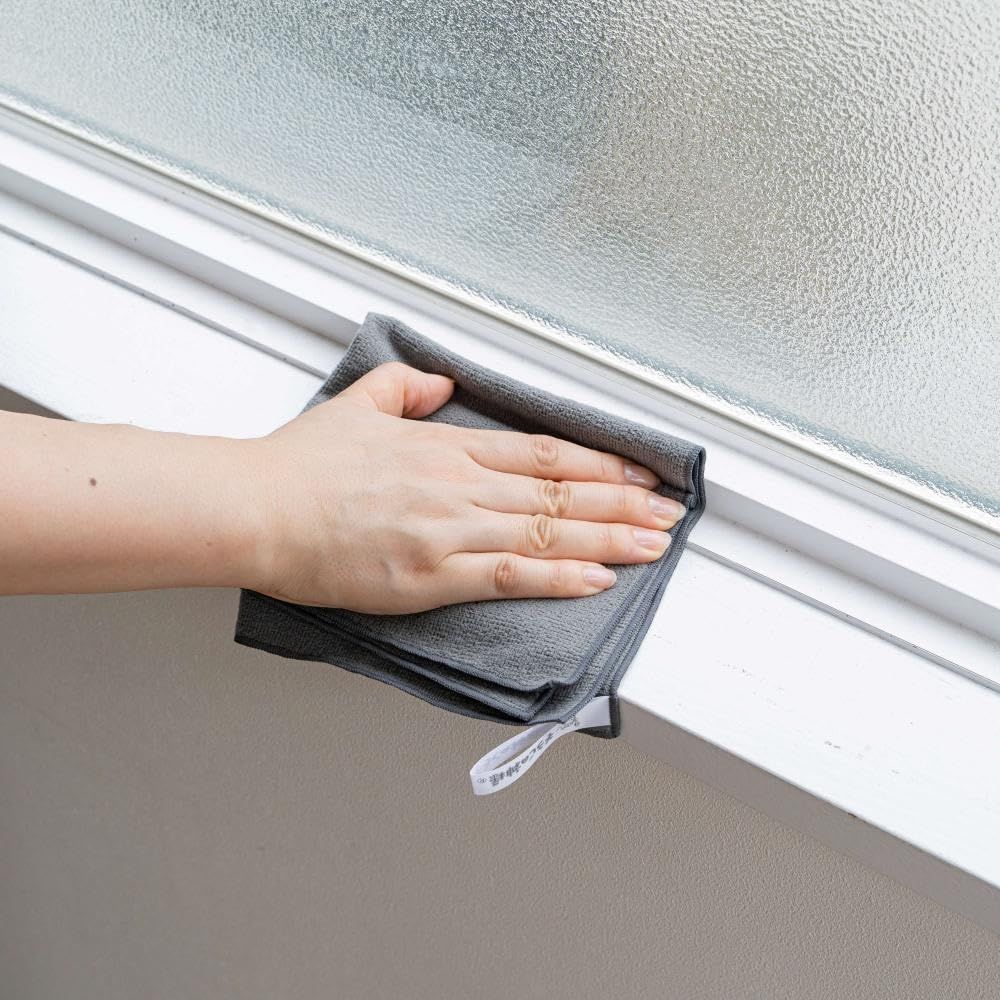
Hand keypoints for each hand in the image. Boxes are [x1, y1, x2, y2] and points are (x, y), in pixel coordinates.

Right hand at [250, 362, 685, 612]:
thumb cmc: (300, 466)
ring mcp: (450, 531)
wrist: (256, 508)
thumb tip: (444, 380)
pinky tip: (598, 578)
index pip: (543, 454)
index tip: (639, 473)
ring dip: (609, 538)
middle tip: (670, 513)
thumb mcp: (358, 404)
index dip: (599, 464)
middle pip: (559, 494)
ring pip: (547, 533)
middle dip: (623, 503)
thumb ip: (407, 387)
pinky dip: (559, 576)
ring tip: (655, 543)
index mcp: (446, 448)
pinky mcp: (431, 575)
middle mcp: (460, 486)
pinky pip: (510, 575)